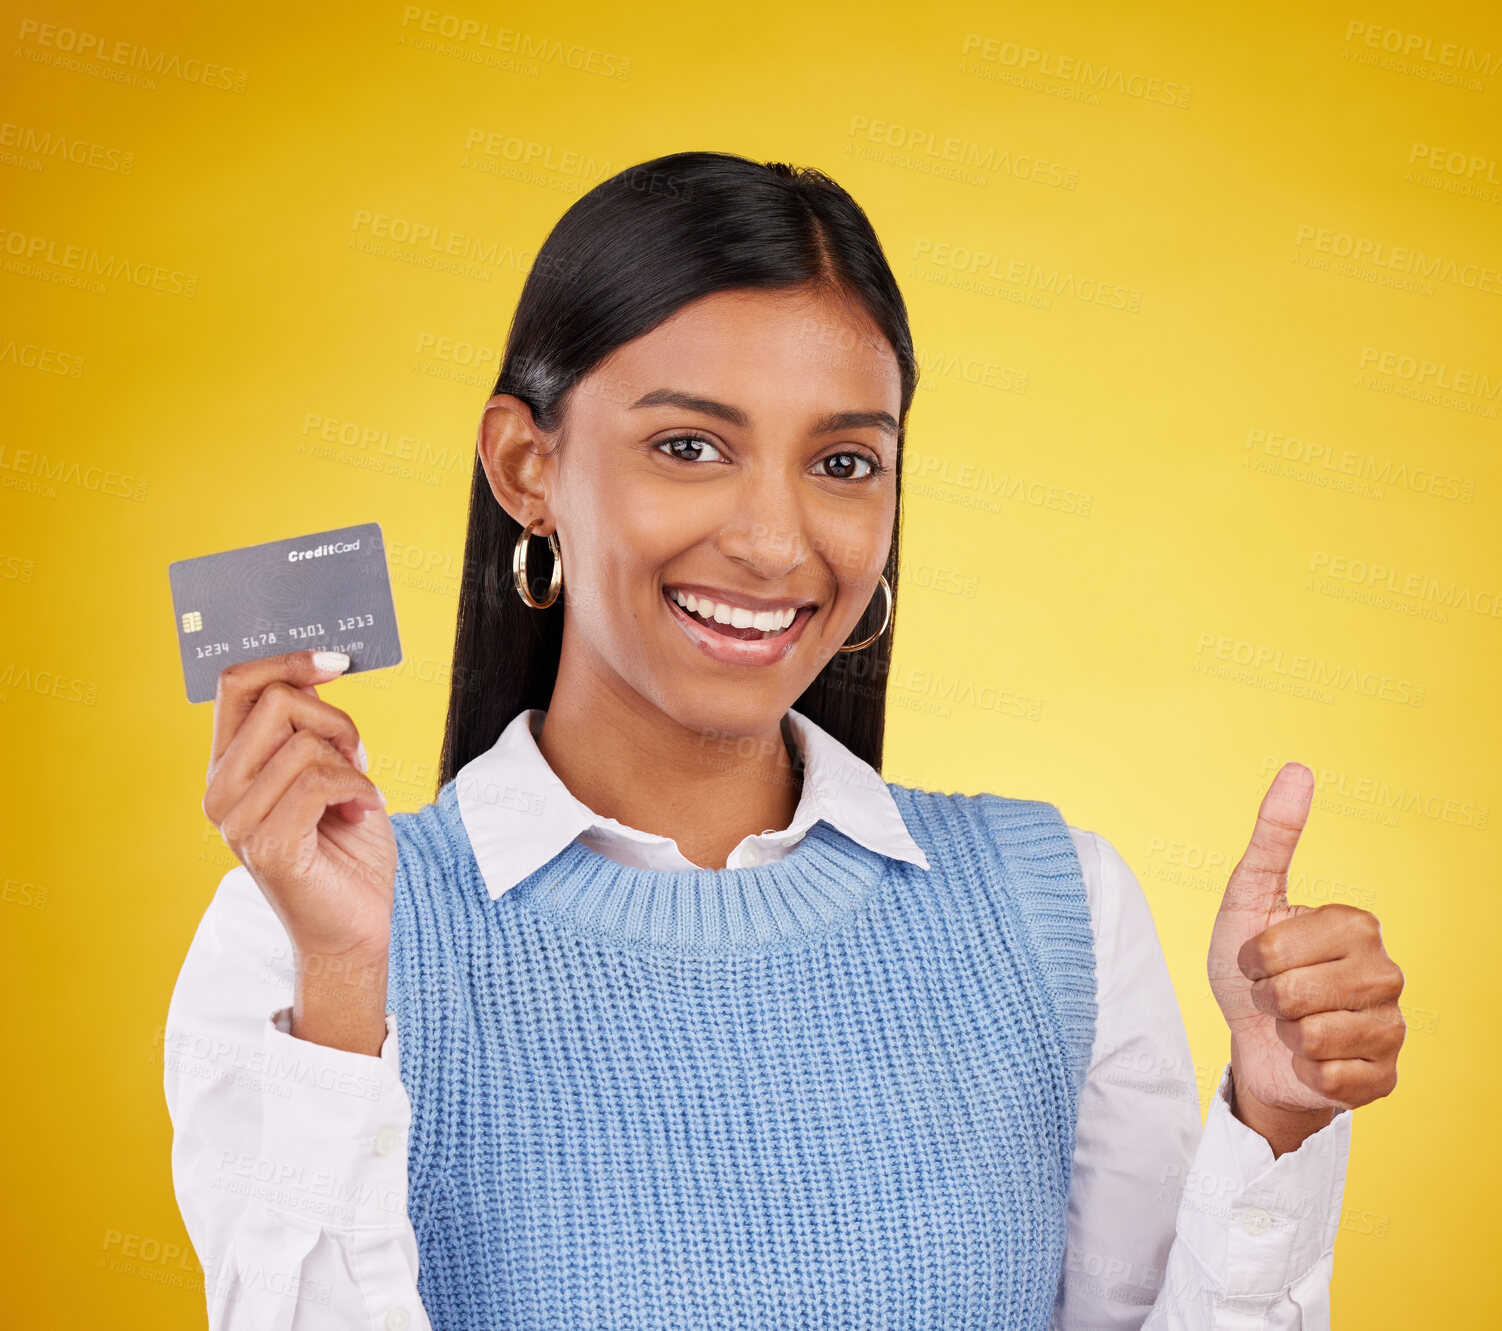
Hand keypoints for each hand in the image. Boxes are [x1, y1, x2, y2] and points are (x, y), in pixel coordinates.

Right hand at [201, 649, 395, 1052]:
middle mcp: (221, 790)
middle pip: (278, 701)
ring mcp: (238, 821)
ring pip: (305, 743)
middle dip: (336, 720)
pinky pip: (320, 782)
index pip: (236, 684)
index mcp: (230, 765)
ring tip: (357, 797)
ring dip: (352, 764)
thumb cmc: (346, 847)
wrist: (356, 926)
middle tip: (356, 760)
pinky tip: (365, 812)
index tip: (336, 662)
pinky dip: (359, 790)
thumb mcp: (330, 769)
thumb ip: (310, 727)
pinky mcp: (268, 846)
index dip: (287, 660)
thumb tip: (314, 670)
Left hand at [1208, 763, 1404, 1131]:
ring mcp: (1392, 1025)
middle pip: (1297, 994)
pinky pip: (1332, 1078)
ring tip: (1292, 1024)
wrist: (1255, 1040)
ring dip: (1286, 1034)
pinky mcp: (1386, 1075)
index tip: (1259, 958)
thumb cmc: (1250, 967)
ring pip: (1315, 1036)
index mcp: (1357, 924)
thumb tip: (1298, 769)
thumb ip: (1273, 836)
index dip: (1253, 960)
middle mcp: (1387, 971)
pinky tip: (1311, 1058)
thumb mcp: (1248, 897)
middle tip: (1274, 995)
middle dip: (1267, 998)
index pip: (1278, 949)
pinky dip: (1306, 1070)